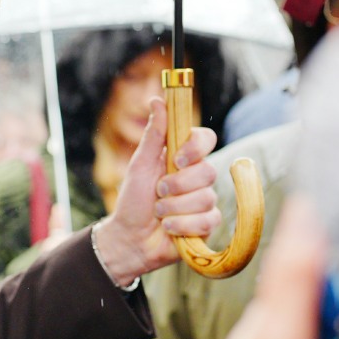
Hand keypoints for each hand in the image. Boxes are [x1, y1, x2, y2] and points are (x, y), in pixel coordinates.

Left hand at [92, 97, 219, 286]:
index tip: (178, 159)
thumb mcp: (140, 165)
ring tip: (159, 213)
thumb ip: (153, 135)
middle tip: (158, 192)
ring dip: (175, 208)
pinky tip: (169, 228)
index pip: (206, 139)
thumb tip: (157, 100)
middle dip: (178, 186)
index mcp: (182, 157)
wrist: (131, 239)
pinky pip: (208, 220)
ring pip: (206, 198)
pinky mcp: (207, 224)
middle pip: (208, 171)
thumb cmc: (133, 200)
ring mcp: (204, 200)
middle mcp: (197, 176)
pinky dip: (182, 226)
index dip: (196, 148)